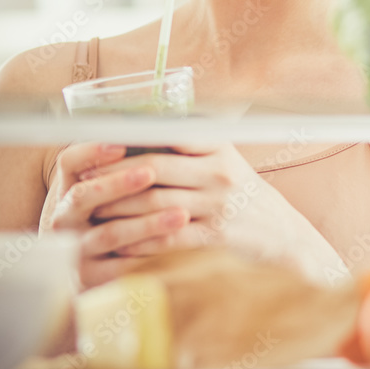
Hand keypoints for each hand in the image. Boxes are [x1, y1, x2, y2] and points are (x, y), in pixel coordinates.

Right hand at [45, 142, 189, 287]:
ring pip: (109, 233)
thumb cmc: (112, 217)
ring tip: (180, 214)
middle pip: (83, 196)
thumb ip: (127, 163)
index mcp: (68, 189)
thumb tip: (158, 130)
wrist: (97, 268)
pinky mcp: (92, 279)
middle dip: (118, 182)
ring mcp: (76, 250)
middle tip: (151, 171)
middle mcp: (64, 219)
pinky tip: (176, 248)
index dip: (91, 151)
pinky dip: (149, 257)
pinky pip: (122, 268)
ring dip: (146, 223)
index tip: (120, 144)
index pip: (69, 162)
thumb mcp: (110, 189)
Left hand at [82, 139, 349, 284]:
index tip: (100, 143)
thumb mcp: (226, 160)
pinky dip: (139, 240)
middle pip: (153, 169)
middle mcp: (219, 174)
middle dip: (114, 175)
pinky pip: (167, 238)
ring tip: (94, 210)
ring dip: (119, 208)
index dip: (129, 138)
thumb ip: (191, 144)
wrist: (284, 237)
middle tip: (85, 180)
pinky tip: (118, 242)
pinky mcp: (215, 239)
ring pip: (155, 204)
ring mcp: (218, 208)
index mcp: (219, 148)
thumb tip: (141, 126)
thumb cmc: (244, 196)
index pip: (167, 134)